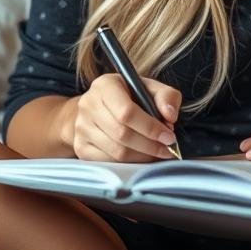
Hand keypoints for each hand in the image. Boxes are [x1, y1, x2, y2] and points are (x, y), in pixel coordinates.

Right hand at [67, 74, 181, 162]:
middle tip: (168, 149)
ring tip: (158, 153)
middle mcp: (88, 105)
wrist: (99, 107)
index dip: (150, 127)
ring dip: (142, 157)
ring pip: (116, 152)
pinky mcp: (80, 147)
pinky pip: (108, 162)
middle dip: (150, 145)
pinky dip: (129, 164)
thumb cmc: (129, 96)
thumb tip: (170, 116)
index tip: (169, 137)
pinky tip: (142, 158)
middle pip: (122, 134)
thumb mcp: (150, 88)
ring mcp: (81, 128)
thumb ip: (166, 97)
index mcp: (105, 86)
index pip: (127, 112)